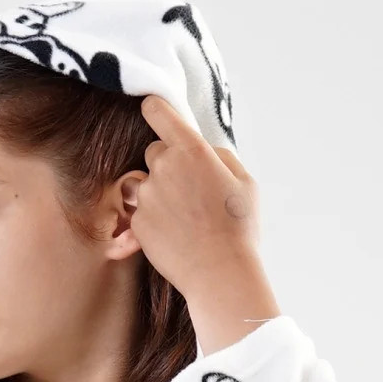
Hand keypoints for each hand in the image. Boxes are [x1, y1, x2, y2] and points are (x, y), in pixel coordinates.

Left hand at [130, 93, 260, 299]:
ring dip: (160, 193)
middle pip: (154, 152)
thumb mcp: (245, 182)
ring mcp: (147, 195)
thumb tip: (203, 149)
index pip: (158, 112)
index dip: (154, 108)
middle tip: (190, 190)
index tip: (152, 107)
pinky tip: (176, 234)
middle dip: (168, 164)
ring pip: (146, 183)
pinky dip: (154, 219)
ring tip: (184, 217)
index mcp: (192, 150)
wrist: (219, 274)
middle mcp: (164, 167)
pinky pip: (142, 211)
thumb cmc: (238, 228)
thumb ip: (220, 156)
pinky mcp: (137, 222)